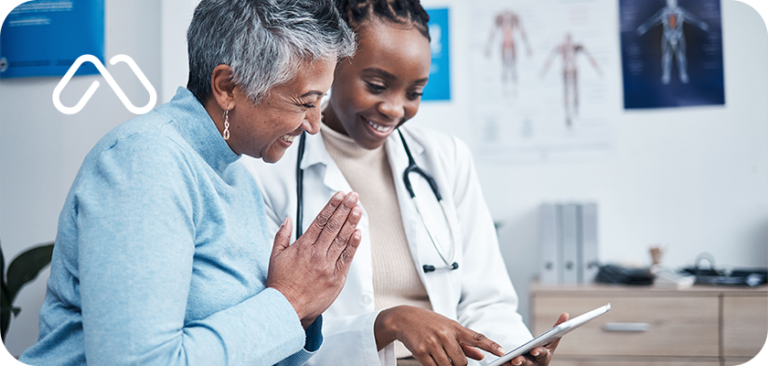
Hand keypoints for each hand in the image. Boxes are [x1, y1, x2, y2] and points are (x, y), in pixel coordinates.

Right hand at [267, 191, 361, 327]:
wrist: (285, 308)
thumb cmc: (280, 283)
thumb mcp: (275, 256)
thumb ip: (282, 236)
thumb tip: (288, 220)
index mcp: (302, 246)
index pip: (320, 221)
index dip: (332, 206)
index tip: (340, 195)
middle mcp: (316, 254)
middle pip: (333, 226)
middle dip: (344, 209)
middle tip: (353, 196)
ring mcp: (327, 266)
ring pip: (342, 240)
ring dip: (351, 223)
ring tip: (358, 209)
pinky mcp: (336, 278)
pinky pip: (346, 259)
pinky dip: (353, 245)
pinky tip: (358, 233)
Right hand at [374, 306, 505, 365]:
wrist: (404, 318)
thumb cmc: (430, 323)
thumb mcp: (449, 328)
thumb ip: (466, 344)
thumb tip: (481, 356)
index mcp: (455, 327)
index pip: (477, 337)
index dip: (491, 346)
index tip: (503, 352)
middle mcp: (445, 334)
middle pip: (461, 362)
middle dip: (458, 364)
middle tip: (450, 357)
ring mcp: (433, 343)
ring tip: (438, 355)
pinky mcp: (421, 351)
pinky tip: (431, 359)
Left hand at [504, 313, 568, 365]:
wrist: (535, 360)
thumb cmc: (544, 347)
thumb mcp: (550, 339)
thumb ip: (557, 328)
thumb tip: (565, 313)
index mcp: (546, 355)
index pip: (543, 353)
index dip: (539, 352)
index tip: (533, 350)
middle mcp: (537, 363)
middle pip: (529, 363)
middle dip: (523, 361)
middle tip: (516, 359)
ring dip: (513, 365)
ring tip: (505, 362)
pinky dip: (507, 365)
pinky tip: (501, 363)